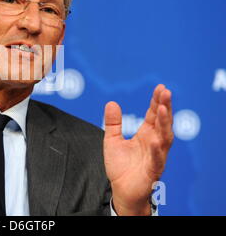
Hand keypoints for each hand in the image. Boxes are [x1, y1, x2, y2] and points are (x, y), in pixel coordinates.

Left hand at [103, 84, 172, 215]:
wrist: (122, 190)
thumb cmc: (121, 166)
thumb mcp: (112, 140)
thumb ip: (113, 123)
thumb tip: (111, 102)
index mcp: (146, 134)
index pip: (153, 114)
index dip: (157, 101)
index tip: (160, 87)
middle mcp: (154, 142)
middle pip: (162, 122)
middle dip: (164, 107)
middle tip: (166, 92)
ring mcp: (156, 156)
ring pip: (164, 138)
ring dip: (164, 123)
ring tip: (162, 108)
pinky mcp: (152, 170)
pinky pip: (156, 159)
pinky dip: (156, 150)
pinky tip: (153, 140)